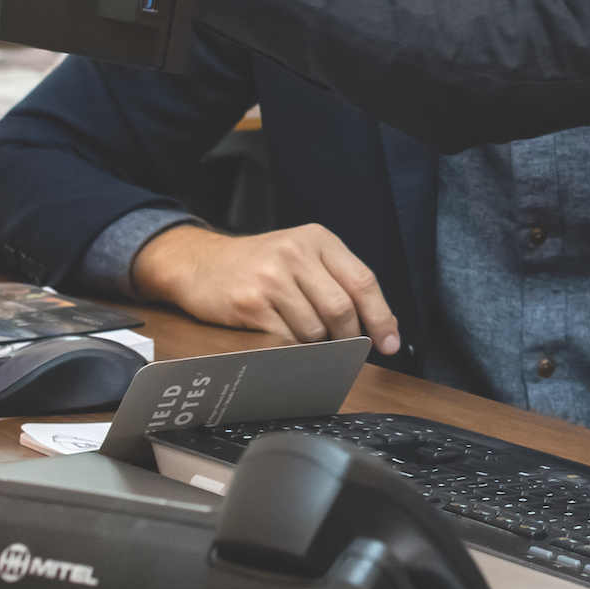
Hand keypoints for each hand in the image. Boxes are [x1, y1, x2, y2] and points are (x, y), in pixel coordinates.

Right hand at [130, 222, 400, 354]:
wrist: (200, 263)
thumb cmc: (258, 265)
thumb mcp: (301, 256)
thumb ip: (337, 282)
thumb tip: (378, 327)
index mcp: (318, 240)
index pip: (363, 281)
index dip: (381, 317)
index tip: (390, 343)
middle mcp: (296, 253)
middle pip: (342, 308)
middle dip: (348, 336)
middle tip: (343, 348)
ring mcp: (271, 277)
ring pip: (315, 328)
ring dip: (316, 344)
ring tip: (304, 337)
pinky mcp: (249, 302)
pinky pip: (285, 339)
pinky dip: (291, 348)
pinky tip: (281, 338)